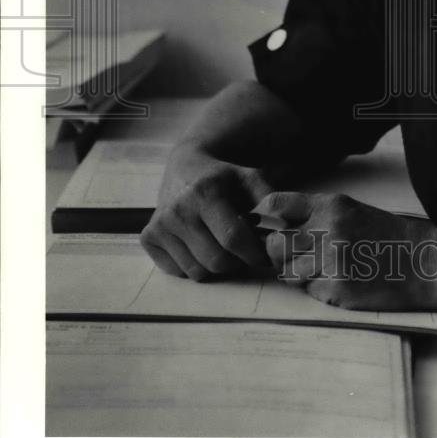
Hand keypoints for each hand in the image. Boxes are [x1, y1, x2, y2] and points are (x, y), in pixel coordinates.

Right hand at [140, 142, 270, 280]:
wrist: (184, 166)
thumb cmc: (223, 177)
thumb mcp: (250, 178)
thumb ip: (270, 200)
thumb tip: (287, 224)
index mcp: (205, 193)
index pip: (233, 238)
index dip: (254, 253)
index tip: (264, 255)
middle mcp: (178, 209)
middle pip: (215, 260)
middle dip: (237, 263)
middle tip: (244, 253)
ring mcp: (160, 225)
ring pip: (197, 271)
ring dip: (217, 267)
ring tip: (224, 248)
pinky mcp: (149, 238)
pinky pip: (178, 271)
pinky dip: (195, 266)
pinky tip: (201, 246)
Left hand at [260, 191, 436, 311]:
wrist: (423, 263)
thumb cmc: (386, 237)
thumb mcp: (351, 210)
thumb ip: (315, 214)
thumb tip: (275, 226)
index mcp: (330, 205)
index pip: (276, 205)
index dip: (262, 218)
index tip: (264, 229)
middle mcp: (327, 229)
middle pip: (275, 244)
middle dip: (279, 254)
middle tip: (295, 257)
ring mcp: (331, 261)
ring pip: (288, 272)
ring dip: (299, 275)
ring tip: (324, 270)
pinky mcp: (337, 289)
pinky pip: (308, 292)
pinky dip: (317, 290)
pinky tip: (339, 282)